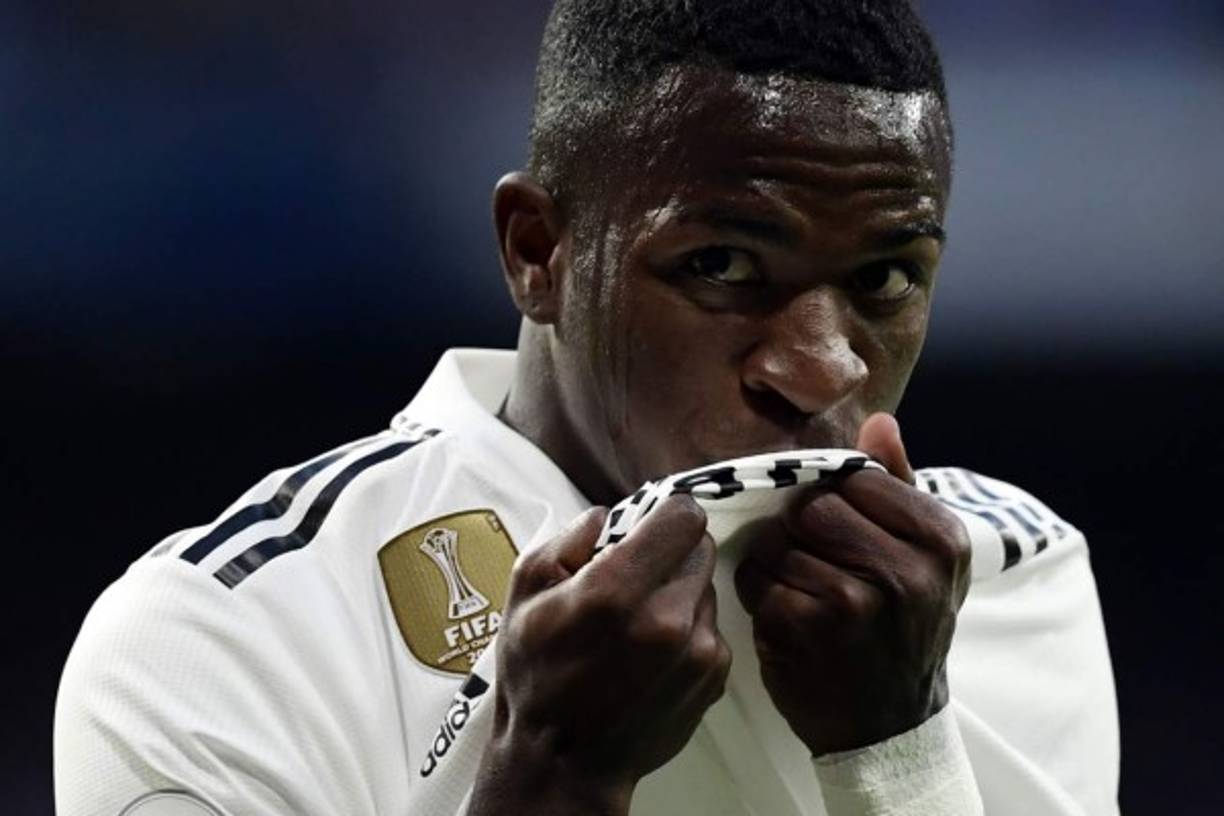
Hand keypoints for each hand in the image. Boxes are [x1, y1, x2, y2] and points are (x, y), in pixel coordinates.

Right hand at [469, 497, 730, 815]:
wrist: (565, 762)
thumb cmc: (537, 677)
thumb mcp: (524, 594)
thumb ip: (565, 540)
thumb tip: (605, 515)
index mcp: (616, 590)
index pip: (683, 516)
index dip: (665, 513)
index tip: (647, 526)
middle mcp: (667, 618)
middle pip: (699, 548)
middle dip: (669, 552)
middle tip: (636, 576)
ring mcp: (698, 649)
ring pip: (706, 587)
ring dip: (679, 591)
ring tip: (638, 621)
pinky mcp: (714, 675)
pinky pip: (711, 626)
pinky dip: (689, 628)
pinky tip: (652, 653)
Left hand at [733, 413, 971, 756]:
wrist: (891, 722)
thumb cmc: (904, 626)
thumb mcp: (924, 557)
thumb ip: (899, 484)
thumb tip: (879, 421)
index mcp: (942, 540)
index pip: (856, 479)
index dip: (835, 499)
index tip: (840, 530)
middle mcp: (905, 571)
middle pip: (812, 506)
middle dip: (799, 528)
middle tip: (813, 559)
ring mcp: (854, 603)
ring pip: (777, 541)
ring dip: (775, 561)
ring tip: (801, 588)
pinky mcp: (805, 630)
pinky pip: (757, 580)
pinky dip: (759, 592)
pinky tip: (784, 614)